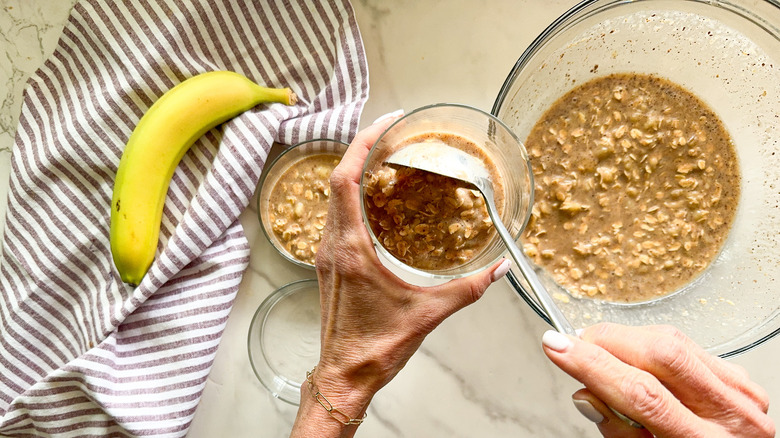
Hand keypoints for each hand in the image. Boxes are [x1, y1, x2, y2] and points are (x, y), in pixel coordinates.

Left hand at [290, 112, 510, 436]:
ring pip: (333, 196)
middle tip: (390, 131)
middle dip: (361, 147)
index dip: (362, 143)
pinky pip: (337, 215)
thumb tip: (498, 269)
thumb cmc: (374, 348)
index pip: (345, 179)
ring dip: (356, 170)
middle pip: (337, 179)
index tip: (385, 123)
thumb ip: (467, 289)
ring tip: (385, 156)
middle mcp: (333, 245)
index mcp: (350, 249)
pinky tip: (377, 198)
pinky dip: (354, 195)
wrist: (344, 375)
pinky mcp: (331, 263)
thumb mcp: (427, 314)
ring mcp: (328, 254)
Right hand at [542, 323, 773, 437]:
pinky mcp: (739, 377)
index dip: (591, 363)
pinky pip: (687, 343)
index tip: (557, 346)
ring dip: (624, 339)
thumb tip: (585, 390)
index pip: (640, 392)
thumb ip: (617, 429)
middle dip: (606, 341)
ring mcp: (739, 392)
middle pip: (659, 353)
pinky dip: (651, 344)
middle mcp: (729, 415)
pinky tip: (635, 358)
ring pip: (671, 340)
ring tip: (602, 355)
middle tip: (575, 345)